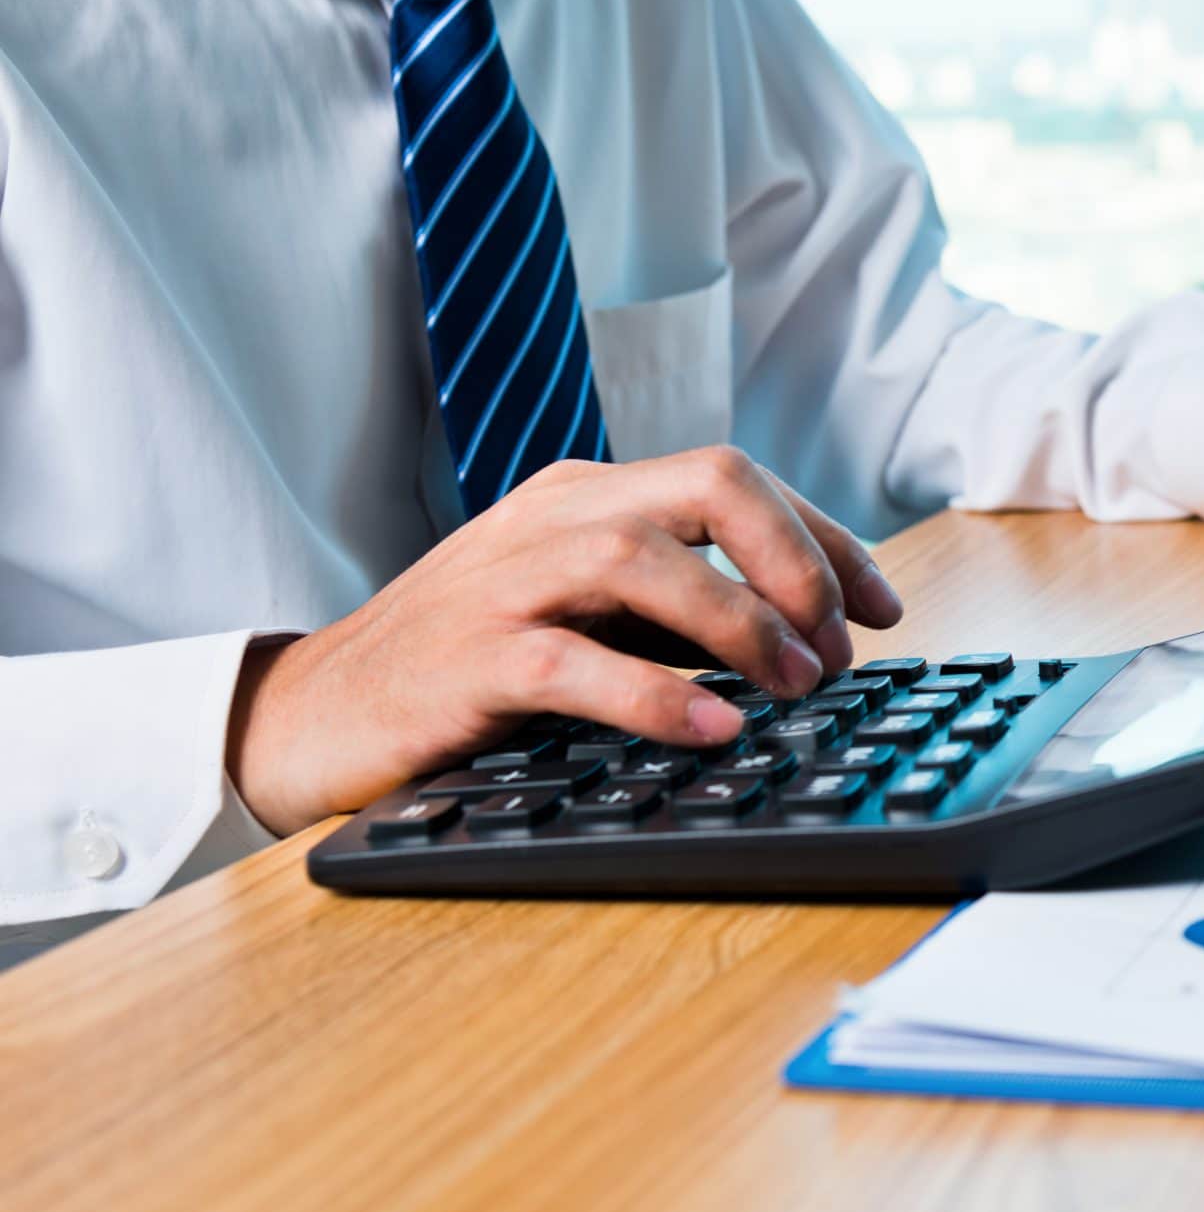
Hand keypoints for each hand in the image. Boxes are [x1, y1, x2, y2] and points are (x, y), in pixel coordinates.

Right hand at [224, 447, 902, 834]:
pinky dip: (657, 696)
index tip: (882, 607)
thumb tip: (808, 634)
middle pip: (708, 484)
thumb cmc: (469, 665)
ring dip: (744, 622)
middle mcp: (556, 519)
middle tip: (842, 641)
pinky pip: (574, 663)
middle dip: (796, 556)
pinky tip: (713, 731)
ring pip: (649, 559)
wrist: (313, 715)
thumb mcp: (583, 610)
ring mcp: (508, 582)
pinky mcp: (468, 659)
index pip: (735, 481)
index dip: (824, 538)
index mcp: (592, 497)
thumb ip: (675, 603)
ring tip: (799, 684)